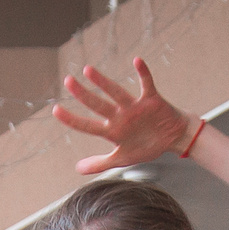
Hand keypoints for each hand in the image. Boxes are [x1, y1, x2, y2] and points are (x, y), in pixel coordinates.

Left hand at [51, 59, 194, 174]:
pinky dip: (143, 73)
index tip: (56, 110)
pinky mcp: (151, 100)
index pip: (88, 125)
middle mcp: (120, 116)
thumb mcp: (122, 158)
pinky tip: (137, 61)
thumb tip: (77, 168)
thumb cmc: (146, 146)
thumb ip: (100, 163)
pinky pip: (147, 84)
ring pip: (116, 92)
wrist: (172, 138)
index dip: (72, 119)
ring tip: (87, 70)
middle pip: (98, 105)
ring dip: (103, 82)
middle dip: (83, 95)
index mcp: (112, 131)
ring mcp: (135, 107)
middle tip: (67, 81)